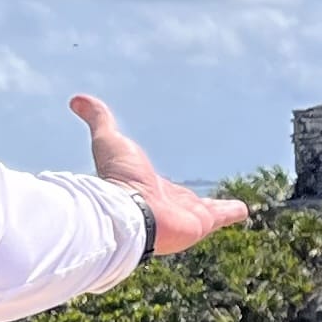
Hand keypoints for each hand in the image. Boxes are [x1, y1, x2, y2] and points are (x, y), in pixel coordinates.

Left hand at [69, 95, 250, 255]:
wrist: (128, 212)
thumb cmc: (118, 180)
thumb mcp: (109, 141)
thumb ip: (99, 120)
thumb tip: (76, 99)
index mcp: (152, 189)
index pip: (162, 189)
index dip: (168, 187)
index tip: (167, 186)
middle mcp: (170, 205)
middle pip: (186, 203)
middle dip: (195, 205)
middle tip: (203, 204)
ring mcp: (188, 215)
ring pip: (208, 211)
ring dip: (219, 210)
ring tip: (233, 209)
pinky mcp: (203, 221)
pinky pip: (223, 215)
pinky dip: (234, 212)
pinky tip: (244, 210)